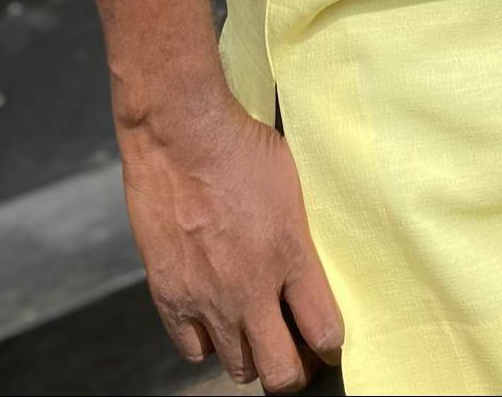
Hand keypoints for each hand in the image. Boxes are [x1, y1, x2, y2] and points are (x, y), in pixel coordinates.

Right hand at [118, 90, 344, 391]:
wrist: (178, 130)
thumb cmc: (238, 142)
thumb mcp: (291, 181)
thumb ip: (300, 231)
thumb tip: (308, 260)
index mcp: (290, 254)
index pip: (325, 332)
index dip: (331, 343)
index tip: (328, 338)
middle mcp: (251, 287)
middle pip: (282, 371)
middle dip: (295, 369)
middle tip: (295, 351)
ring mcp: (208, 297)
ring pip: (238, 368)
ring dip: (251, 356)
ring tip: (254, 334)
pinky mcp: (170, 295)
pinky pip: (193, 349)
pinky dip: (206, 342)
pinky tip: (214, 319)